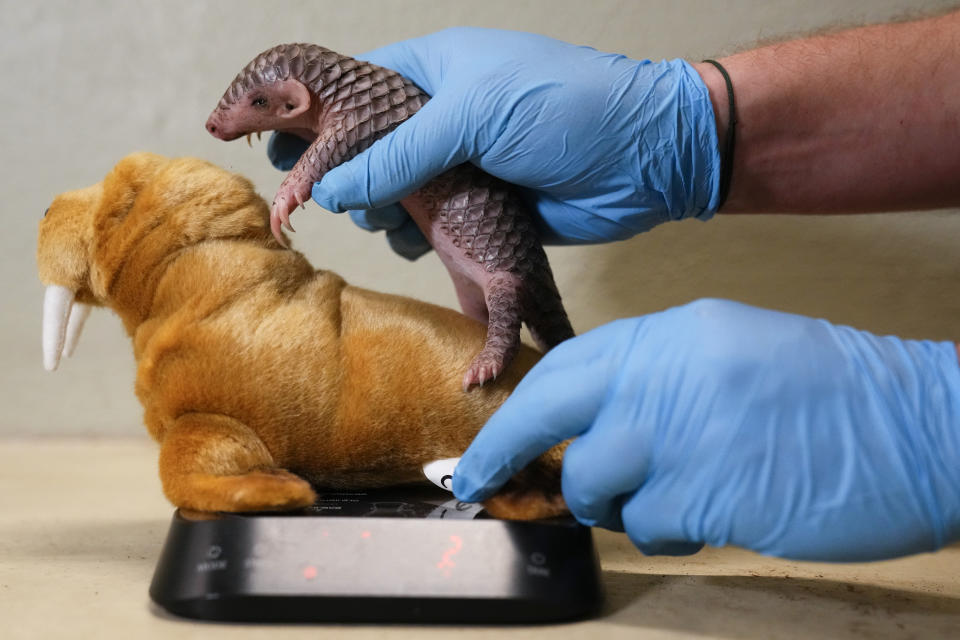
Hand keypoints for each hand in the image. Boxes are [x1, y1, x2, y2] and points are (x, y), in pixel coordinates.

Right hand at [268, 28, 720, 255]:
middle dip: (342, 177)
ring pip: (391, 198)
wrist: (645, 160)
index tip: (266, 143)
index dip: (306, 116)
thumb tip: (329, 188)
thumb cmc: (565, 109)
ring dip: (383, 213)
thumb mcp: (473, 115)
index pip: (352, 91)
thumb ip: (397, 152)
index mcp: (433, 76)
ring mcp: (461, 169)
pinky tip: (427, 243)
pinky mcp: (482, 213)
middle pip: (362, 152)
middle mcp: (441, 122)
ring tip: (397, 218)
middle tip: (322, 196)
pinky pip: (430, 231)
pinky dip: (419, 241)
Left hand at [453, 299, 959, 560]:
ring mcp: (681, 435)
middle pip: (548, 413)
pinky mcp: (707, 495)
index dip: (516, 407)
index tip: (486, 440)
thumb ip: (654, 380)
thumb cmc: (830, 392)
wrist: (920, 424)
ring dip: (610, 502)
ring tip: (662, 495)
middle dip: (502, 451)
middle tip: (475, 482)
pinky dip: (663, 529)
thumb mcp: (730, 352)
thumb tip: (589, 421)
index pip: (562, 367)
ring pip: (593, 482)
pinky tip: (707, 513)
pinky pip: (647, 526)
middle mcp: (663, 375)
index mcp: (670, 334)